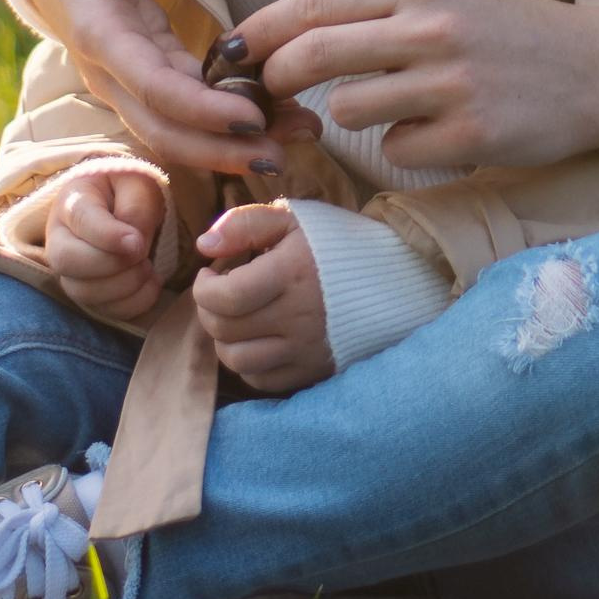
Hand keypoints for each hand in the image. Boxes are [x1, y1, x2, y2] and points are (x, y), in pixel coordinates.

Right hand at [11, 0, 319, 177]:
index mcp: (98, 34)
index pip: (152, 87)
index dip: (201, 110)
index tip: (252, 117)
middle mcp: (110, 71)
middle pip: (163, 129)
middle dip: (219, 150)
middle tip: (280, 158)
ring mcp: (127, 80)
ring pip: (174, 130)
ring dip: (228, 146)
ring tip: (291, 143)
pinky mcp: (147, 77)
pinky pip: (185, 110)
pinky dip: (224, 122)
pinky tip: (273, 119)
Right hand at [44, 168, 168, 324]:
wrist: (129, 204)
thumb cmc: (130, 189)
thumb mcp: (139, 184)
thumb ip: (135, 210)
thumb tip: (133, 246)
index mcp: (72, 201)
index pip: (80, 221)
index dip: (108, 236)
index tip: (137, 242)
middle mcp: (59, 238)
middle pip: (66, 262)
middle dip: (112, 264)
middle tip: (142, 253)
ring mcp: (70, 271)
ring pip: (83, 293)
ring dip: (125, 286)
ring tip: (148, 266)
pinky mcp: (88, 293)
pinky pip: (103, 311)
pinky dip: (133, 304)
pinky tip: (151, 283)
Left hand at [192, 203, 332, 394]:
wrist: (395, 276)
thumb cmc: (336, 242)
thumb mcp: (293, 218)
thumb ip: (245, 224)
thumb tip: (203, 246)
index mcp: (292, 273)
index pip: (227, 297)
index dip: (204, 288)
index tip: (211, 274)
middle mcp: (298, 317)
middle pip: (226, 329)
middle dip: (209, 310)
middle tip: (220, 293)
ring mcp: (306, 349)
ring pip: (238, 361)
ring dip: (225, 340)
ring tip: (235, 318)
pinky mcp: (314, 370)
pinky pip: (262, 380)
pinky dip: (249, 363)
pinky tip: (257, 339)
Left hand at [224, 0, 598, 173]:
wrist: (597, 68)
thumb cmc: (510, 31)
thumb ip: (379, 5)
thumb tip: (291, 27)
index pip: (312, 2)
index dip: (259, 30)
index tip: (230, 51)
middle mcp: (431, 24)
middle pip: (313, 54)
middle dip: (278, 79)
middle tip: (275, 93)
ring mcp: (451, 81)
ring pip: (348, 109)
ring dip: (350, 117)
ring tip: (388, 108)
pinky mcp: (471, 132)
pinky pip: (395, 151)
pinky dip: (402, 149)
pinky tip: (434, 134)